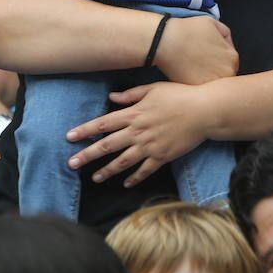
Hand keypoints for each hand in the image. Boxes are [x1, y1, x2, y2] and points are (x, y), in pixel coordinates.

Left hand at [65, 82, 212, 186]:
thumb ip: (131, 94)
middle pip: (107, 145)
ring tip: (95, 178)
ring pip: (123, 161)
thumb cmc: (179, 95)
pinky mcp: (162, 156)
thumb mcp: (153, 89)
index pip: (103, 124)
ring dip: (107, 171)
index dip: (84, 130)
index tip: (69, 137)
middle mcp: (138, 132)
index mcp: (134, 114)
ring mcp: (150, 146)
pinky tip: (126, 183)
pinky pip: (145, 170)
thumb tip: (112, 97)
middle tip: (71, 164)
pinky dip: (135, 177)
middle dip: (87, 155)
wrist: (203, 111)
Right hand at [150, 14, 238, 84]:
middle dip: (213, 68)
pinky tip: (186, 73)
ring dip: (205, 77)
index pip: (230, 62)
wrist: (166, 41)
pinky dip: (195, 82)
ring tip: (192, 67)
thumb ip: (225, 33)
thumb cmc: (188, 30)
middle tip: (199, 61)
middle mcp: (227, 73)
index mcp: (232, 57)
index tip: (206, 54)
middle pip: (223, 74)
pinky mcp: (198, 89)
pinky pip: (200, 90)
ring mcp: (213, 83)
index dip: (218, 57)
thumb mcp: (212, 22)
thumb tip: (226, 43)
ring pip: (212, 83)